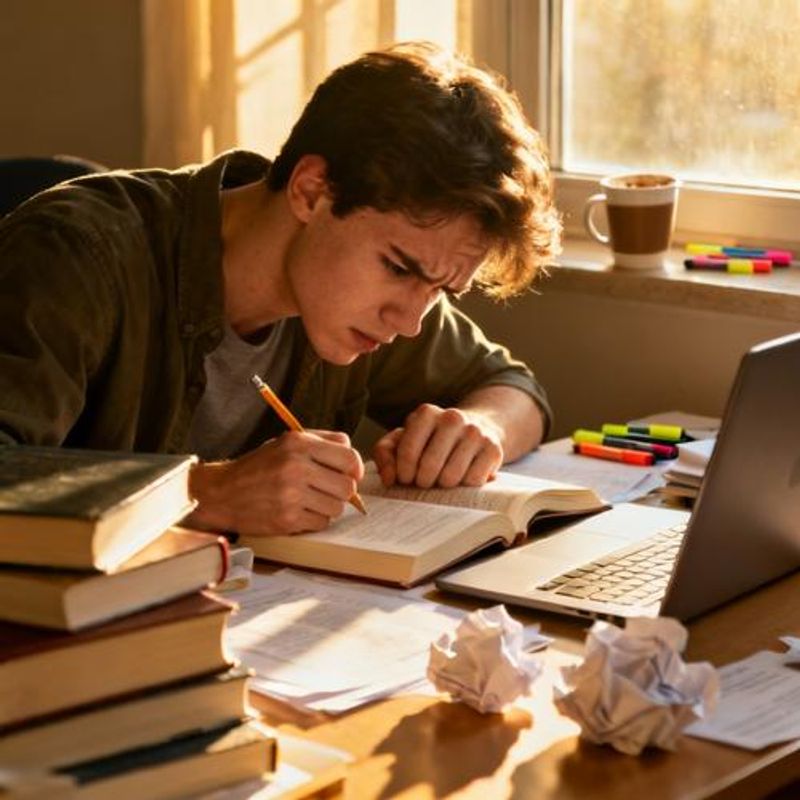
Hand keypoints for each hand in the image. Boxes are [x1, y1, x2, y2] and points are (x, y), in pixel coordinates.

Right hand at [188, 430, 363, 535]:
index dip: (354, 469)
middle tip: (327, 489)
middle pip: (347, 486)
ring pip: (337, 507)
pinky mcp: (287, 519)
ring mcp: (291, 495)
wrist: (222, 493)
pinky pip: (322, 523)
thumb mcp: (287, 442)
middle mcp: (296, 466)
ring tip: (310, 500)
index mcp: (299, 443)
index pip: (349, 457)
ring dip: (328, 506)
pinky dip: (315, 520)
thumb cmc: (259, 466)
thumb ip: (322, 442)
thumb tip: (354, 459)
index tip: (350, 474)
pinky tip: (299, 511)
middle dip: (341, 490)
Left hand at [372, 403, 503, 488]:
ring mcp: (475, 432)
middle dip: (422, 482)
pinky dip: (464, 486)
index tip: (405, 479)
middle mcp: (452, 417)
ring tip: (442, 479)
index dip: (403, 473)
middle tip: (424, 481)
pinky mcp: (493, 448)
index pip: (408, 452)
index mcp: (426, 413)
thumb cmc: (430, 440)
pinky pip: (473, 481)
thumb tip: (389, 479)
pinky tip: (462, 477)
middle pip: (429, 467)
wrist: (473, 430)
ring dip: (443, 486)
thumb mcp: (402, 441)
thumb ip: (385, 454)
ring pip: (451, 477)